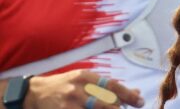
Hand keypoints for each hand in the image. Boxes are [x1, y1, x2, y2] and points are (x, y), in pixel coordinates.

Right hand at [23, 70, 143, 108]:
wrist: (36, 93)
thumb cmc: (66, 86)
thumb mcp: (86, 81)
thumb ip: (109, 87)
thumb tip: (135, 92)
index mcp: (87, 77)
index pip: (112, 85)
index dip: (128, 94)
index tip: (140, 101)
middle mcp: (79, 87)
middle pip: (106, 101)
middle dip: (117, 108)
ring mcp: (70, 101)